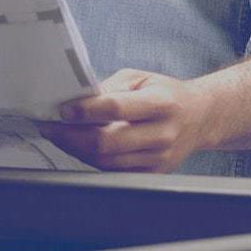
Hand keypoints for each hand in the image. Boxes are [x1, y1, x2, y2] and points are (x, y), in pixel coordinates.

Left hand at [36, 68, 210, 172]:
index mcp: (161, 103)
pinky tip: (79, 147)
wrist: (200, 118)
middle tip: (50, 127)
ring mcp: (159, 158)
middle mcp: (162, 133)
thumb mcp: (140, 78)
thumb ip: (110, 87)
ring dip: (76, 150)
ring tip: (59, 136)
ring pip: (107, 161)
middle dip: (71, 136)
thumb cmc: (167, 94)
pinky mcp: (153, 173)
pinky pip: (114, 171)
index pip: (116, 109)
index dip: (85, 111)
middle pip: (107, 142)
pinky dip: (92, 159)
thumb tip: (78, 100)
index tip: (63, 110)